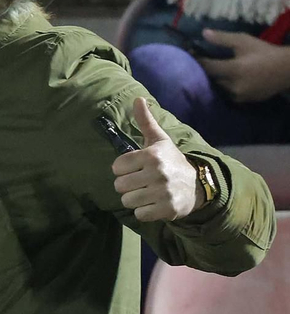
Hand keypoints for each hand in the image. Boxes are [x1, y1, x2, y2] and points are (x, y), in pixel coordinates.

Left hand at [111, 98, 197, 220]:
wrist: (198, 185)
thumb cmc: (171, 161)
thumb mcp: (159, 140)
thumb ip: (145, 121)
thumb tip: (138, 99)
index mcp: (152, 155)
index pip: (116, 167)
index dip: (123, 170)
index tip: (135, 169)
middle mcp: (157, 173)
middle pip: (119, 186)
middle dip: (127, 186)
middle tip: (141, 183)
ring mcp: (163, 192)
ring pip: (127, 201)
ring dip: (134, 200)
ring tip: (147, 193)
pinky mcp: (167, 209)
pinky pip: (139, 214)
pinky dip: (144, 212)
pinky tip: (154, 204)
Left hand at [198, 28, 289, 102]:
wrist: (287, 69)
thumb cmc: (264, 52)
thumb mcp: (243, 41)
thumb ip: (222, 39)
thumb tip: (203, 33)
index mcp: (234, 70)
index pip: (208, 67)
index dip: (197, 61)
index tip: (190, 55)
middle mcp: (235, 86)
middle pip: (212, 79)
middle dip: (206, 72)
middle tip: (200, 63)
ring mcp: (240, 96)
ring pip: (220, 88)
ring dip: (216, 80)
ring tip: (212, 72)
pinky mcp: (246, 101)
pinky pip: (230, 94)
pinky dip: (226, 87)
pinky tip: (226, 80)